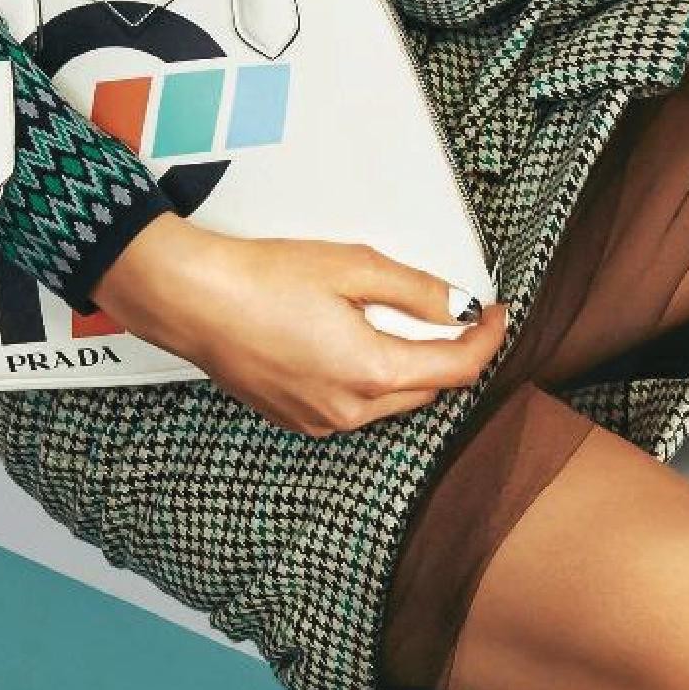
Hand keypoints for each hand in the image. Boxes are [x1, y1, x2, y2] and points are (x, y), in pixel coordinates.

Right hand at [89, 211, 508, 436]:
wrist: (191, 300)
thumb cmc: (262, 278)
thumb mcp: (353, 267)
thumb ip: (416, 291)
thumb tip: (459, 306)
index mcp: (373, 372)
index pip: (459, 369)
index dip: (488, 339)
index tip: (497, 312)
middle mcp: (350, 410)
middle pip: (427, 388)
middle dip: (448, 353)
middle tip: (453, 312)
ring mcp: (320, 422)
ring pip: (390, 400)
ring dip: (405, 367)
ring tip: (392, 322)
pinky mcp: (296, 420)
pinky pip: (353, 406)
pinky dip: (367, 379)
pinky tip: (349, 342)